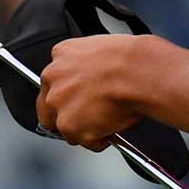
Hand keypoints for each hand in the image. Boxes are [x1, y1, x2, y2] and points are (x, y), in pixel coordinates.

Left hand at [37, 34, 144, 151]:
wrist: (138, 73)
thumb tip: (98, 78)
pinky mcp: (71, 127)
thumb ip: (89, 64)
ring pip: (66, 127)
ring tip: (108, 122)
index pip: (55, 78)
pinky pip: (86, 141)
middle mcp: (53, 80)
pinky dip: (99, 140)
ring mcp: (60, 105)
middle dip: (68, 114)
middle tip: (90, 115)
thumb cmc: (131, 59)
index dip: (70, 90)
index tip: (80, 95)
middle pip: (50, 107)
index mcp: (62, 54)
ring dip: (85, 128)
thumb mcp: (104, 47)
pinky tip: (113, 128)